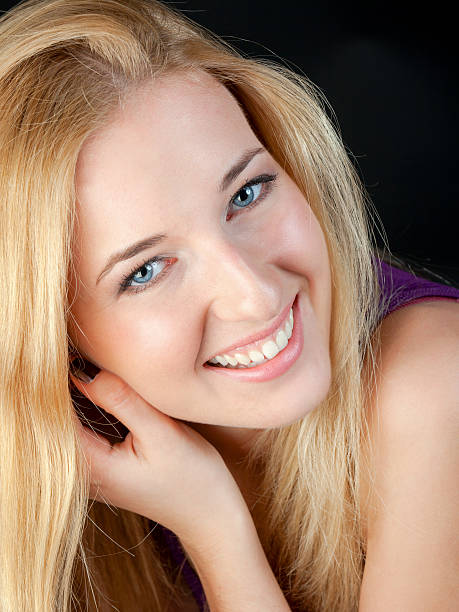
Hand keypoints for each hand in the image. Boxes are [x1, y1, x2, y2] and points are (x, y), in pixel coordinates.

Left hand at [69, 363, 245, 542]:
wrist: (209, 516)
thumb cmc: (191, 477)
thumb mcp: (160, 432)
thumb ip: (120, 400)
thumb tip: (82, 369)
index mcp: (89, 466)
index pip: (51, 415)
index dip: (54, 380)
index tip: (67, 352)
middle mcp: (81, 474)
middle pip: (52, 421)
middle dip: (59, 385)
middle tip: (76, 351)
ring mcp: (89, 474)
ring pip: (66, 426)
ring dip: (71, 396)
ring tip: (82, 364)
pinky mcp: (101, 470)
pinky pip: (80, 434)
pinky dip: (83, 410)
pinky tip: (95, 391)